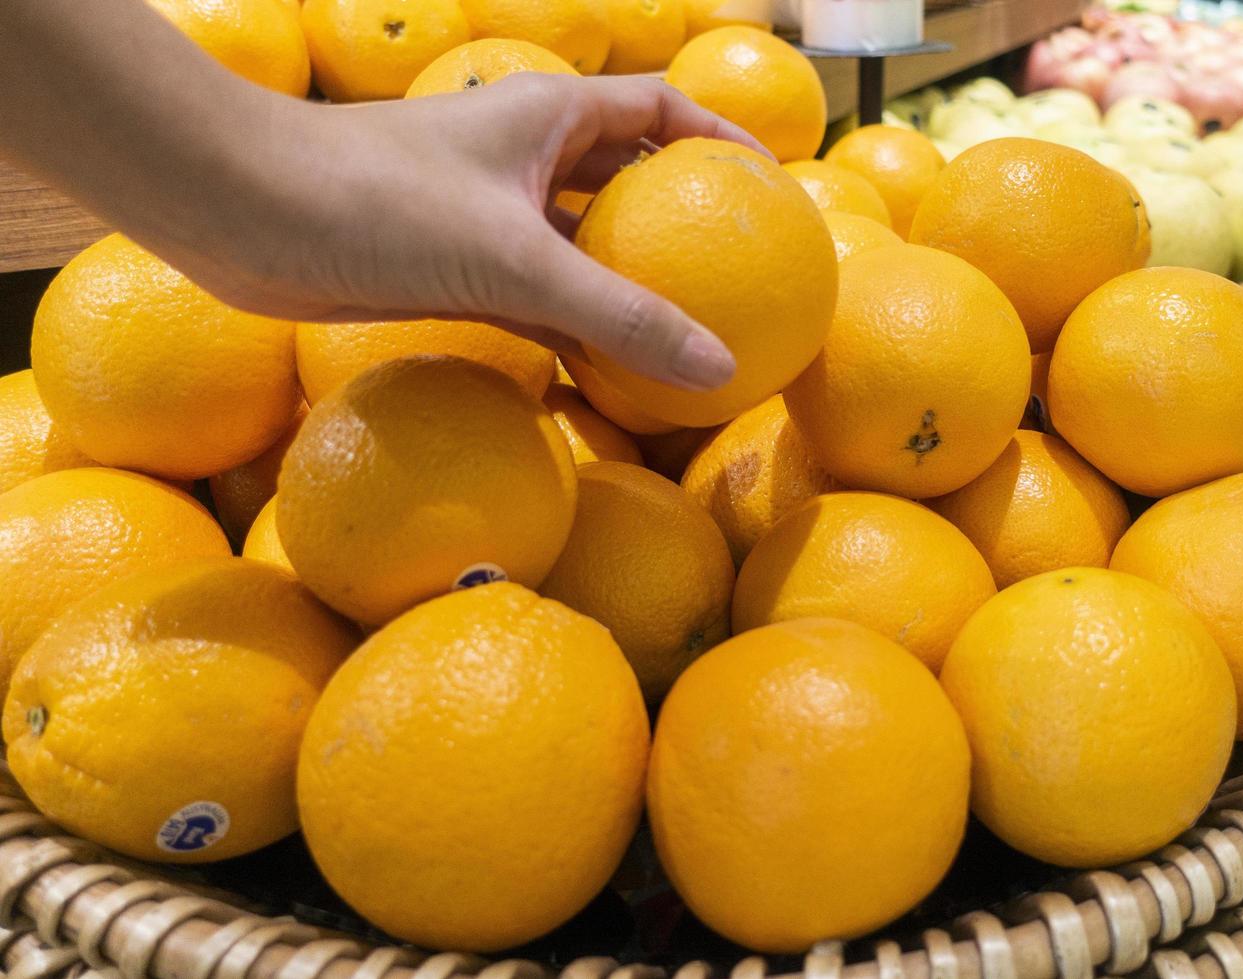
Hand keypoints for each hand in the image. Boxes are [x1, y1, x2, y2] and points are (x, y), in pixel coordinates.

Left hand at [183, 74, 761, 389]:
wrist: (239, 213)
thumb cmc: (377, 203)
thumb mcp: (515, 258)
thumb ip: (618, 315)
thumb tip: (717, 367)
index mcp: (548, 116)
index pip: (659, 112)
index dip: (721, 138)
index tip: (772, 188)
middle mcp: (523, 157)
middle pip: (626, 181)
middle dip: (679, 222)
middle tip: (739, 274)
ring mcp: (487, 213)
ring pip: (580, 247)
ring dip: (626, 285)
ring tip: (689, 331)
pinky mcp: (451, 265)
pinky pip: (535, 295)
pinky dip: (573, 326)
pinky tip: (606, 371)